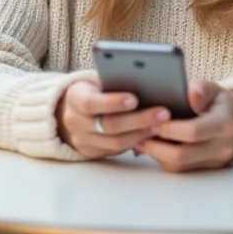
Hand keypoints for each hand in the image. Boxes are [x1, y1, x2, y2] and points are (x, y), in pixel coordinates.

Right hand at [56, 75, 170, 158]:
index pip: (90, 103)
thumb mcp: (96, 80)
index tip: (135, 99)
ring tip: (162, 125)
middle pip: (108, 125)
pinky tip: (152, 134)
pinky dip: (136, 143)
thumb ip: (114, 81)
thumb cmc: (93, 89)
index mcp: (74, 97)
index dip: (113, 102)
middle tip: (163, 113)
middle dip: (138, 120)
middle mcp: (74, 121)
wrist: (70, 111)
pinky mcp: (92, 153)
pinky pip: (117, 151)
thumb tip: (146, 81)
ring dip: (141, 134)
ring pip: (115, 143)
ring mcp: (82, 140)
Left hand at [135, 81, 232, 172]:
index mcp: (224, 125)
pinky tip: (152, 146)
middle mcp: (221, 147)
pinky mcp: (206, 169)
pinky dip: (163, 159)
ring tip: (140, 139)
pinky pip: (180, 169)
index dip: (169, 128)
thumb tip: (191, 96)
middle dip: (156, 146)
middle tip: (139, 133)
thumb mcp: (215, 89)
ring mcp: (214, 161)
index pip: (193, 132)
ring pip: (178, 166)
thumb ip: (202, 89)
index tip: (152, 120)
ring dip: (156, 154)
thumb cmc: (222, 103)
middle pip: (182, 155)